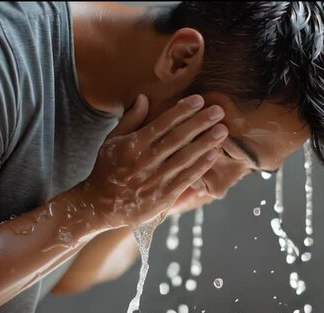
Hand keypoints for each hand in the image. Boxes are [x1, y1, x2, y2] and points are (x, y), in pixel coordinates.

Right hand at [78, 94, 226, 228]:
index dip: (182, 111)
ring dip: (206, 143)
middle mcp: (145, 161)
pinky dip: (201, 166)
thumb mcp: (112, 141)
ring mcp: (155, 180)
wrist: (100, 205)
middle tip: (218, 111)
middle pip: (177, 138)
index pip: (162, 123)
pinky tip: (214, 154)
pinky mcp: (163, 196)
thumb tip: (144, 96)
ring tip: (222, 130)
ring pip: (185, 158)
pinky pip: (186, 178)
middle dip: (200, 123)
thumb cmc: (108, 168)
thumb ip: (131, 119)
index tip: (199, 100)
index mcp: (133, 145)